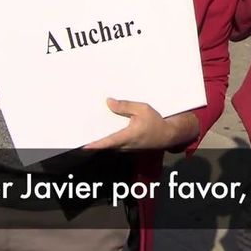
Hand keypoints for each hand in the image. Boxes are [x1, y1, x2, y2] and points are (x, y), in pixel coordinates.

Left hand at [84, 100, 198, 150]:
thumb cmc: (156, 122)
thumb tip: (108, 102)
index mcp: (126, 136)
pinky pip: (116, 143)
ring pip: (110, 144)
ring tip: (92, 128)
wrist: (168, 134)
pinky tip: (106, 128)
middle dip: (94, 139)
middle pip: (105, 144)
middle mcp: (124, 145)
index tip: (82, 144)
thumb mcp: (142, 109)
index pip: (106, 142)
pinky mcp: (129, 146)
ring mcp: (127, 148)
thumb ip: (125, 106)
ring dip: (102, 138)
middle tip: (83, 131)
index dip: (94, 144)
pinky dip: (109, 138)